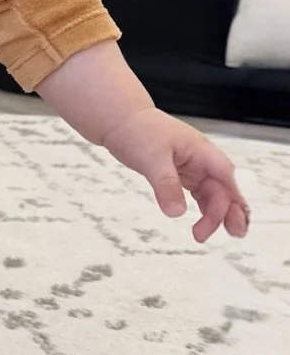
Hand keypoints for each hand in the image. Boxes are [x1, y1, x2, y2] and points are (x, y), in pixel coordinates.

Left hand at [100, 109, 249, 241]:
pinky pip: (197, 192)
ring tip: (206, 235)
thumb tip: (177, 212)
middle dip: (229, 211)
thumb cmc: (137, 130)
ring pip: (211, 193)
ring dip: (214, 213)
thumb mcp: (152, 159)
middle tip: (234, 233)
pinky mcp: (180, 172)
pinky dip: (201, 207)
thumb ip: (166, 185)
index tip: (229, 221)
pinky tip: (200, 221)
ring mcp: (191, 166)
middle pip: (222, 188)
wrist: (120, 120)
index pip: (224, 178)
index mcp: (201, 151)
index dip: (230, 199)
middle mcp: (200, 159)